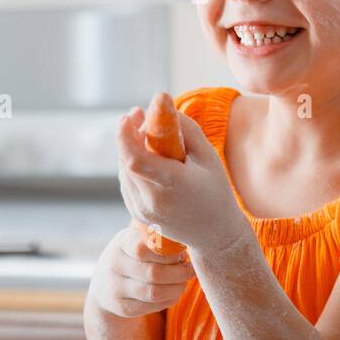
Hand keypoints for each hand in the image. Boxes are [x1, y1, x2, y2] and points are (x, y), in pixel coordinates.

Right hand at [88, 224, 196, 317]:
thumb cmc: (134, 255)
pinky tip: (173, 291)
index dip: (169, 253)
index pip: (143, 249)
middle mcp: (114, 265)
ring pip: (155, 293)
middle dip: (179, 273)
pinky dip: (169, 299)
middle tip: (191, 270)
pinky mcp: (123, 308)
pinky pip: (153, 306)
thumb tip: (184, 250)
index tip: (183, 253)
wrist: (106, 283)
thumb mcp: (140, 240)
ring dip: (177, 288)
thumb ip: (160, 241)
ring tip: (184, 281)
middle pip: (153, 273)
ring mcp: (116, 289)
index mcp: (122, 242)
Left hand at [114, 106, 251, 254]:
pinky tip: (148, 156)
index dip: (126, 134)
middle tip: (139, 114)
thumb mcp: (208, 156)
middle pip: (126, 160)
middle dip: (128, 133)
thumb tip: (162, 105)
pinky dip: (132, 164)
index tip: (130, 114)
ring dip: (129, 147)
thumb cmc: (216, 191)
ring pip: (124, 170)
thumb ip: (186, 129)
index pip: (136, 160)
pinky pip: (127, 181)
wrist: (215, 234)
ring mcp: (142, 210)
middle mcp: (152, 201)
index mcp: (173, 185)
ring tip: (148, 134)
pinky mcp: (137, 213)